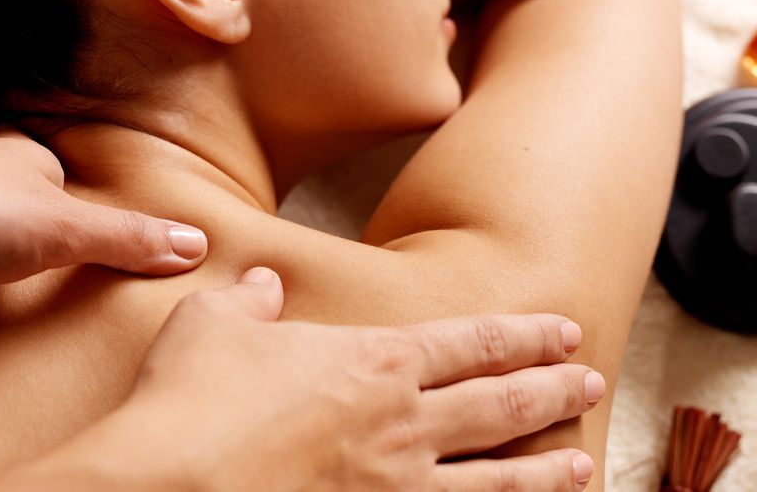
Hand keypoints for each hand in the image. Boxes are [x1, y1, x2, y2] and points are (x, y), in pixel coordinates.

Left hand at [0, 47, 206, 291]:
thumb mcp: (61, 227)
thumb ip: (124, 238)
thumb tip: (195, 242)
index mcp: (29, 167)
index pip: (69, 186)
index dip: (87, 212)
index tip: (108, 242)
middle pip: (22, 211)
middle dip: (38, 242)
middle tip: (66, 285)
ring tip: (18, 309)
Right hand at [0, 269, 602, 490]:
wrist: (167, 481)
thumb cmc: (191, 398)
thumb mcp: (214, 323)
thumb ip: (252, 300)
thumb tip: (266, 284)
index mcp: (373, 362)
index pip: (470, 342)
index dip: (523, 334)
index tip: (563, 329)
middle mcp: (402, 423)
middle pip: (500, 403)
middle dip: (550, 389)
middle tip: (590, 379)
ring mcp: (397, 486)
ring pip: (498, 478)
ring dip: (546, 467)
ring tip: (581, 460)